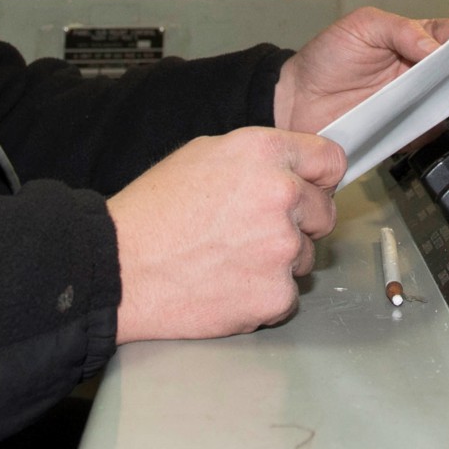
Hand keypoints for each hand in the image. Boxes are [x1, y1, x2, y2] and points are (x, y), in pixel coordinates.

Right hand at [106, 127, 344, 343]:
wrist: (117, 270)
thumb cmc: (152, 214)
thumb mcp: (205, 154)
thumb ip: (260, 158)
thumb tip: (294, 169)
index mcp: (265, 153)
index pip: (331, 161)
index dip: (320, 178)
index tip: (313, 190)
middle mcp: (282, 194)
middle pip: (324, 212)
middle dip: (300, 222)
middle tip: (255, 232)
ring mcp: (281, 247)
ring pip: (306, 257)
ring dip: (280, 261)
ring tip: (231, 259)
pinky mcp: (274, 294)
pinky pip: (288, 295)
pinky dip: (264, 295)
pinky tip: (229, 285)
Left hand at [272, 7, 448, 135]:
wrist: (294, 102)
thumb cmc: (325, 58)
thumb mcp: (363, 26)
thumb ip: (402, 30)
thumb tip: (435, 48)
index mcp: (415, 40)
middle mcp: (419, 72)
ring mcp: (413, 102)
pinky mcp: (404, 130)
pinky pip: (429, 130)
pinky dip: (433, 125)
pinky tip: (433, 117)